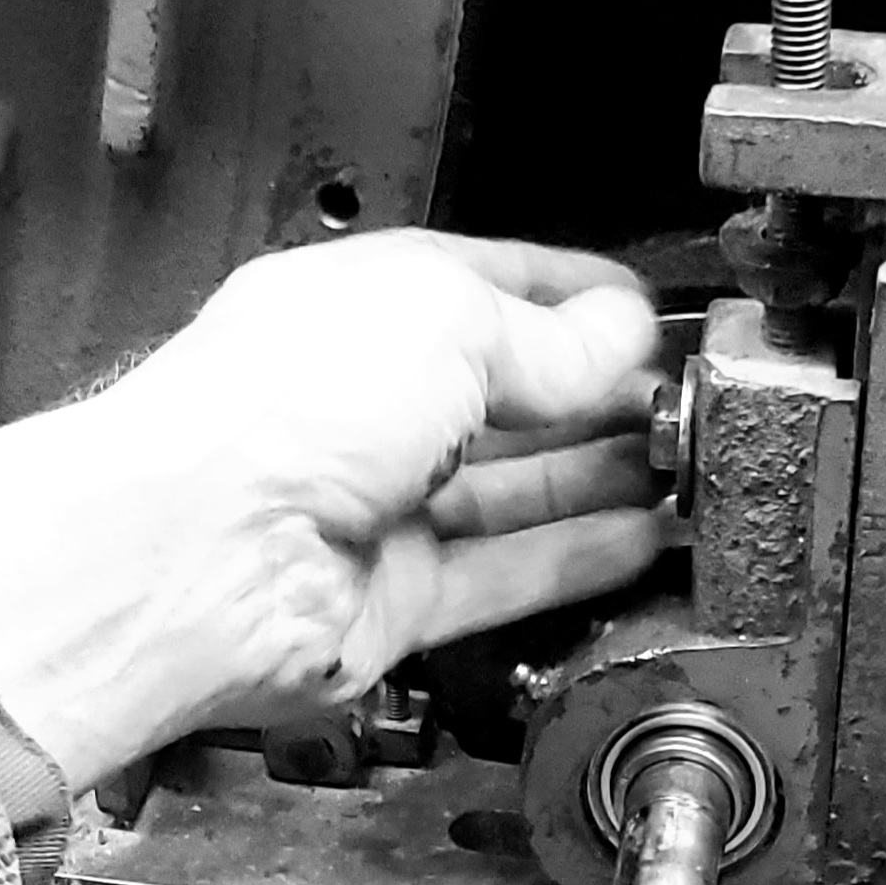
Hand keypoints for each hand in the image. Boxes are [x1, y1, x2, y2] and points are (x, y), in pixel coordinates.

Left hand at [0, 230, 667, 794]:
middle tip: (679, 396)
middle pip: (503, 394)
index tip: (644, 312)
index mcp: (357, 309)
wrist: (204, 553)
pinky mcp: (396, 597)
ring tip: (681, 464)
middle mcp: (362, 406)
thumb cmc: (277, 412)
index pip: (482, 287)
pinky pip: (504, 572)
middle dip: (594, 391)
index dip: (568, 295)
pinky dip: (574, 556)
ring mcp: (378, 506)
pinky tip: (640, 537)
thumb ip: (548, 337)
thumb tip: (619, 332)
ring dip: (597, 475)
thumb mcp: (446, 324)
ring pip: (511, 488)